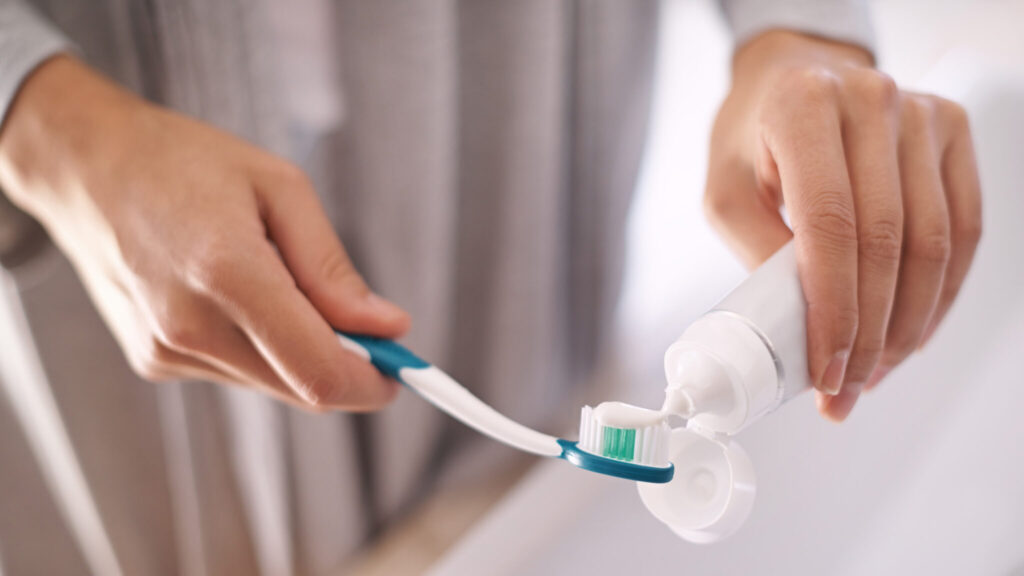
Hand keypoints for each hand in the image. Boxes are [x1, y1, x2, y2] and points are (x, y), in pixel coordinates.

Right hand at [0, 56, 410, 410]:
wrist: (86, 169)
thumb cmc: (185, 163)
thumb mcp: (279, 187)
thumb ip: (333, 268)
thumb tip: (387, 326)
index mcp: (227, 273)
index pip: (318, 371)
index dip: (372, 382)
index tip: (401, 369)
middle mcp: (190, 326)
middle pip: (301, 389)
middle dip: (345, 365)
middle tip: (361, 322)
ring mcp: (165, 350)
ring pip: (272, 384)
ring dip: (298, 351)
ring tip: (275, 280)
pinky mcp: (153, 360)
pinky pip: (236, 372)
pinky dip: (259, 347)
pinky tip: (235, 294)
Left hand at [704, 32, 981, 420]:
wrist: (794, 77)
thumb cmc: (752, 136)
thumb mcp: (725, 189)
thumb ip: (756, 251)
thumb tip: (797, 329)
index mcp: (804, 107)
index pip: (830, 226)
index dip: (833, 309)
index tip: (825, 369)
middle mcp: (872, 102)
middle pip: (887, 243)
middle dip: (868, 333)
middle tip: (846, 389)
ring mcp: (921, 114)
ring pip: (933, 244)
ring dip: (906, 325)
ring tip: (873, 373)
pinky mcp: (952, 132)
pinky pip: (963, 229)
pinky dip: (939, 294)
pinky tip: (910, 334)